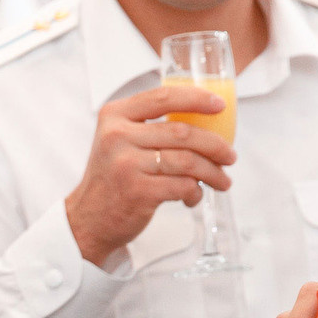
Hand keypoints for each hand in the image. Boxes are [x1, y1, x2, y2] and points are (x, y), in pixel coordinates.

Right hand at [63, 85, 235, 268]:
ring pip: (187, 161)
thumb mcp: (118, 141)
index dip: (196, 99)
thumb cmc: (112, 179)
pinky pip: (183, 186)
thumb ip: (148, 126)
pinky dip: (195, 192)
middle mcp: (117, 136)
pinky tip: (194, 196)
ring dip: (212, 172)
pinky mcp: (138, 192)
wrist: (88, 220)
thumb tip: (202, 119)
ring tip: (222, 180)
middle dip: (215, 145)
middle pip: (182, 132)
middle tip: (230, 155)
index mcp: (115, 116)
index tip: (220, 105)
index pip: (162, 97)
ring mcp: (127, 164)